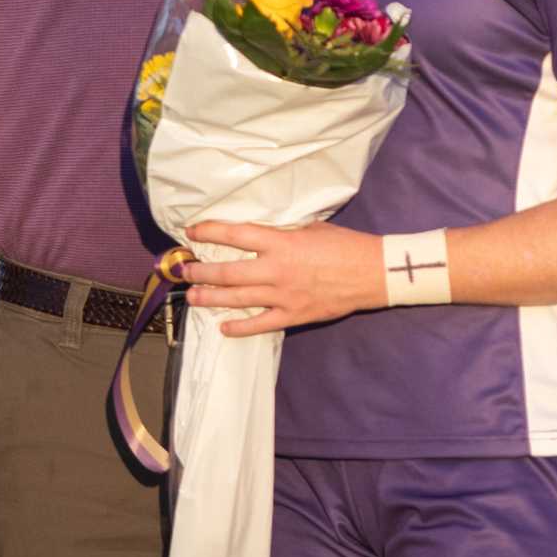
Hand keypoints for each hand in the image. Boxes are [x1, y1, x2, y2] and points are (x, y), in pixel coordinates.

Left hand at [181, 221, 386, 337]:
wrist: (372, 273)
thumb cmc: (343, 245)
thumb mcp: (310, 228)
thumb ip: (281, 233)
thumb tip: (259, 234)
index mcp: (280, 242)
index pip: (235, 234)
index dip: (210, 232)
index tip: (192, 232)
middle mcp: (276, 269)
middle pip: (228, 272)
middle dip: (202, 272)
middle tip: (184, 271)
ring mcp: (283, 295)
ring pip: (238, 299)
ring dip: (211, 299)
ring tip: (192, 297)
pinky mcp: (294, 315)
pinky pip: (260, 324)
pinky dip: (240, 327)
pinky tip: (223, 328)